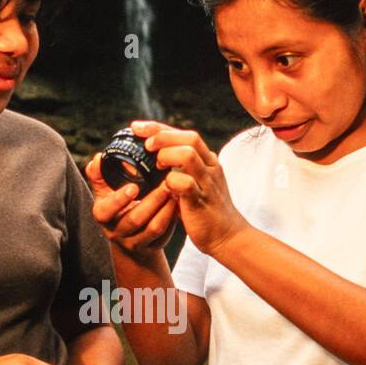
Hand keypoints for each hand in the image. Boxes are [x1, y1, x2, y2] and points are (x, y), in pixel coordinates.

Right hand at [85, 139, 179, 256]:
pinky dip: (172, 218)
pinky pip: (164, 233)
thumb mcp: (104, 191)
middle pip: (135, 219)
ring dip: (165, 208)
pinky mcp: (152, 246)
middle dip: (152, 200)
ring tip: (175, 191)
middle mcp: (116, 231)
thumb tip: (98, 159)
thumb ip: (100, 173)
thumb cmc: (117, 206)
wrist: (128, 236)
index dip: (119, 200)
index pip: (106, 210)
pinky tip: (178, 204)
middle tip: (166, 183)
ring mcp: (135, 242)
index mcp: (103, 215)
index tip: (134, 187)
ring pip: (153, 228)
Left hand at [123, 121, 248, 257]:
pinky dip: (172, 181)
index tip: (137, 128)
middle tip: (145, 144)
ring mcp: (207, 183)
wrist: (228, 237)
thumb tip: (154, 160)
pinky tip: (165, 187)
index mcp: (208, 161)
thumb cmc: (206, 211)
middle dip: (162, 136)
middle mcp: (210, 167)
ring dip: (167, 155)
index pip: (185, 134)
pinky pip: (186, 184)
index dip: (159, 128)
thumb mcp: (196, 183)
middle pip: (189, 137)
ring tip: (157, 165)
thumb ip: (180, 170)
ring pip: (188, 155)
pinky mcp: (201, 201)